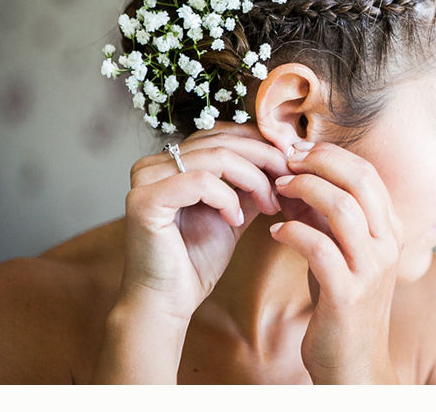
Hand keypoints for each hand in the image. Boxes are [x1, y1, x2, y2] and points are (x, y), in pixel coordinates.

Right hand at [120, 121, 289, 322]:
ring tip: (269, 205)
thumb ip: (250, 184)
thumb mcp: (234, 211)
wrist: (168, 303)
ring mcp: (145, 178)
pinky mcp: (145, 199)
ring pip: (216, 157)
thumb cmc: (196, 261)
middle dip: (264, 158)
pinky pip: (199, 181)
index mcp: (172, 161)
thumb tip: (282, 158)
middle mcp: (154, 163)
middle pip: (221, 140)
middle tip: (290, 180)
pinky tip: (235, 221)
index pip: (223, 133)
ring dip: (253, 179)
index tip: (291, 162)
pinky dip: (227, 198)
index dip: (261, 143)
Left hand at [269, 142, 403, 383]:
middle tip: (286, 161)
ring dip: (304, 190)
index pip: (368, 173)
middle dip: (319, 161)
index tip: (299, 150)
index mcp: (390, 230)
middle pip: (360, 180)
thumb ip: (326, 217)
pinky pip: (319, 248)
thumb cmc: (342, 304)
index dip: (332, 154)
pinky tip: (276, 232)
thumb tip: (296, 178)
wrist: (353, 364)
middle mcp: (388, 244)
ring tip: (278, 190)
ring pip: (342, 208)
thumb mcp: (341, 253)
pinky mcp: (348, 294)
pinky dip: (293, 232)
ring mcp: (371, 269)